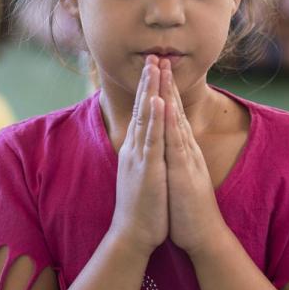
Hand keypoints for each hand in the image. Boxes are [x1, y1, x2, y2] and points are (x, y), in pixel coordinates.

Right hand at [109, 55, 168, 258]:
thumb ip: (143, 155)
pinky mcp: (148, 169)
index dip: (147, 89)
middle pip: (141, 107)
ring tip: (154, 67)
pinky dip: (154, 119)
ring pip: (145, 117)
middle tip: (152, 54)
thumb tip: (145, 142)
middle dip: (147, 81)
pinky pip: (152, 139)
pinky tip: (157, 101)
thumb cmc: (140, 207)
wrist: (132, 234)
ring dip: (150, 90)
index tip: (153, 67)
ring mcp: (139, 157)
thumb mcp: (141, 174)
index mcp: (136, 149)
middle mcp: (134, 148)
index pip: (142, 112)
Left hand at [159, 60, 228, 256]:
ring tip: (162, 69)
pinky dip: (170, 124)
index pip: (172, 115)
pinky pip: (176, 144)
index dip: (165, 91)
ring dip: (169, 94)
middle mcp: (187, 150)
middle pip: (175, 110)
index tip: (157, 69)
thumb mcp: (181, 177)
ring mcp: (187, 159)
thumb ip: (177, 159)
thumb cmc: (189, 210)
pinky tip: (165, 106)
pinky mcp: (184, 172)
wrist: (204, 236)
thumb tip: (171, 147)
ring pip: (176, 120)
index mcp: (183, 151)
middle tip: (159, 55)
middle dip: (166, 82)